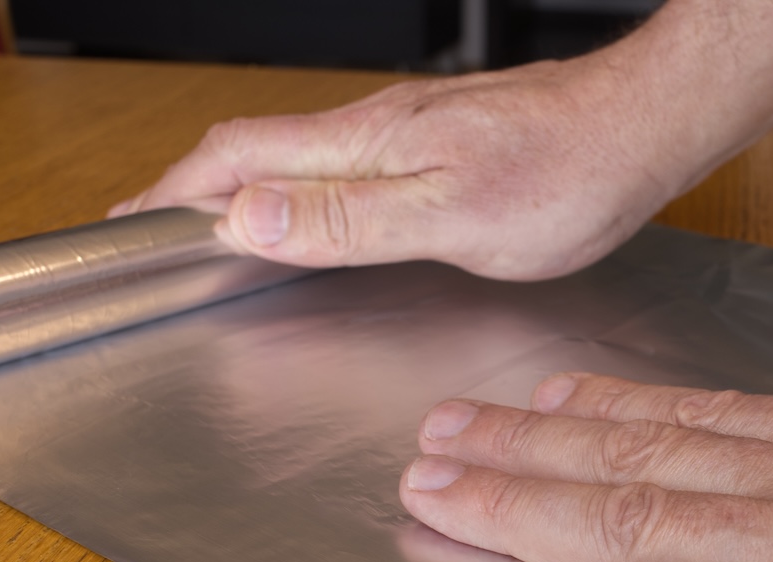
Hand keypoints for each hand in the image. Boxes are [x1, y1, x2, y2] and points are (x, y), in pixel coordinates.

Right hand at [108, 57, 689, 279]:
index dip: (178, 192)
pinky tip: (318, 207)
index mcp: (367, 145)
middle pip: (259, 148)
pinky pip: (347, 159)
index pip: (241, 158)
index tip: (132, 223)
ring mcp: (411, 128)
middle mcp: (378, 126)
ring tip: (222, 223)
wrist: (640, 130)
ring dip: (249, 185)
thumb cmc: (566, 176)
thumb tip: (249, 217)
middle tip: (160, 223)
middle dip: (197, 187)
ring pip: (302, 153)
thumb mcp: (455, 218)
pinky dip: (306, 185)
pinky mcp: (443, 138)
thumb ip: (351, 221)